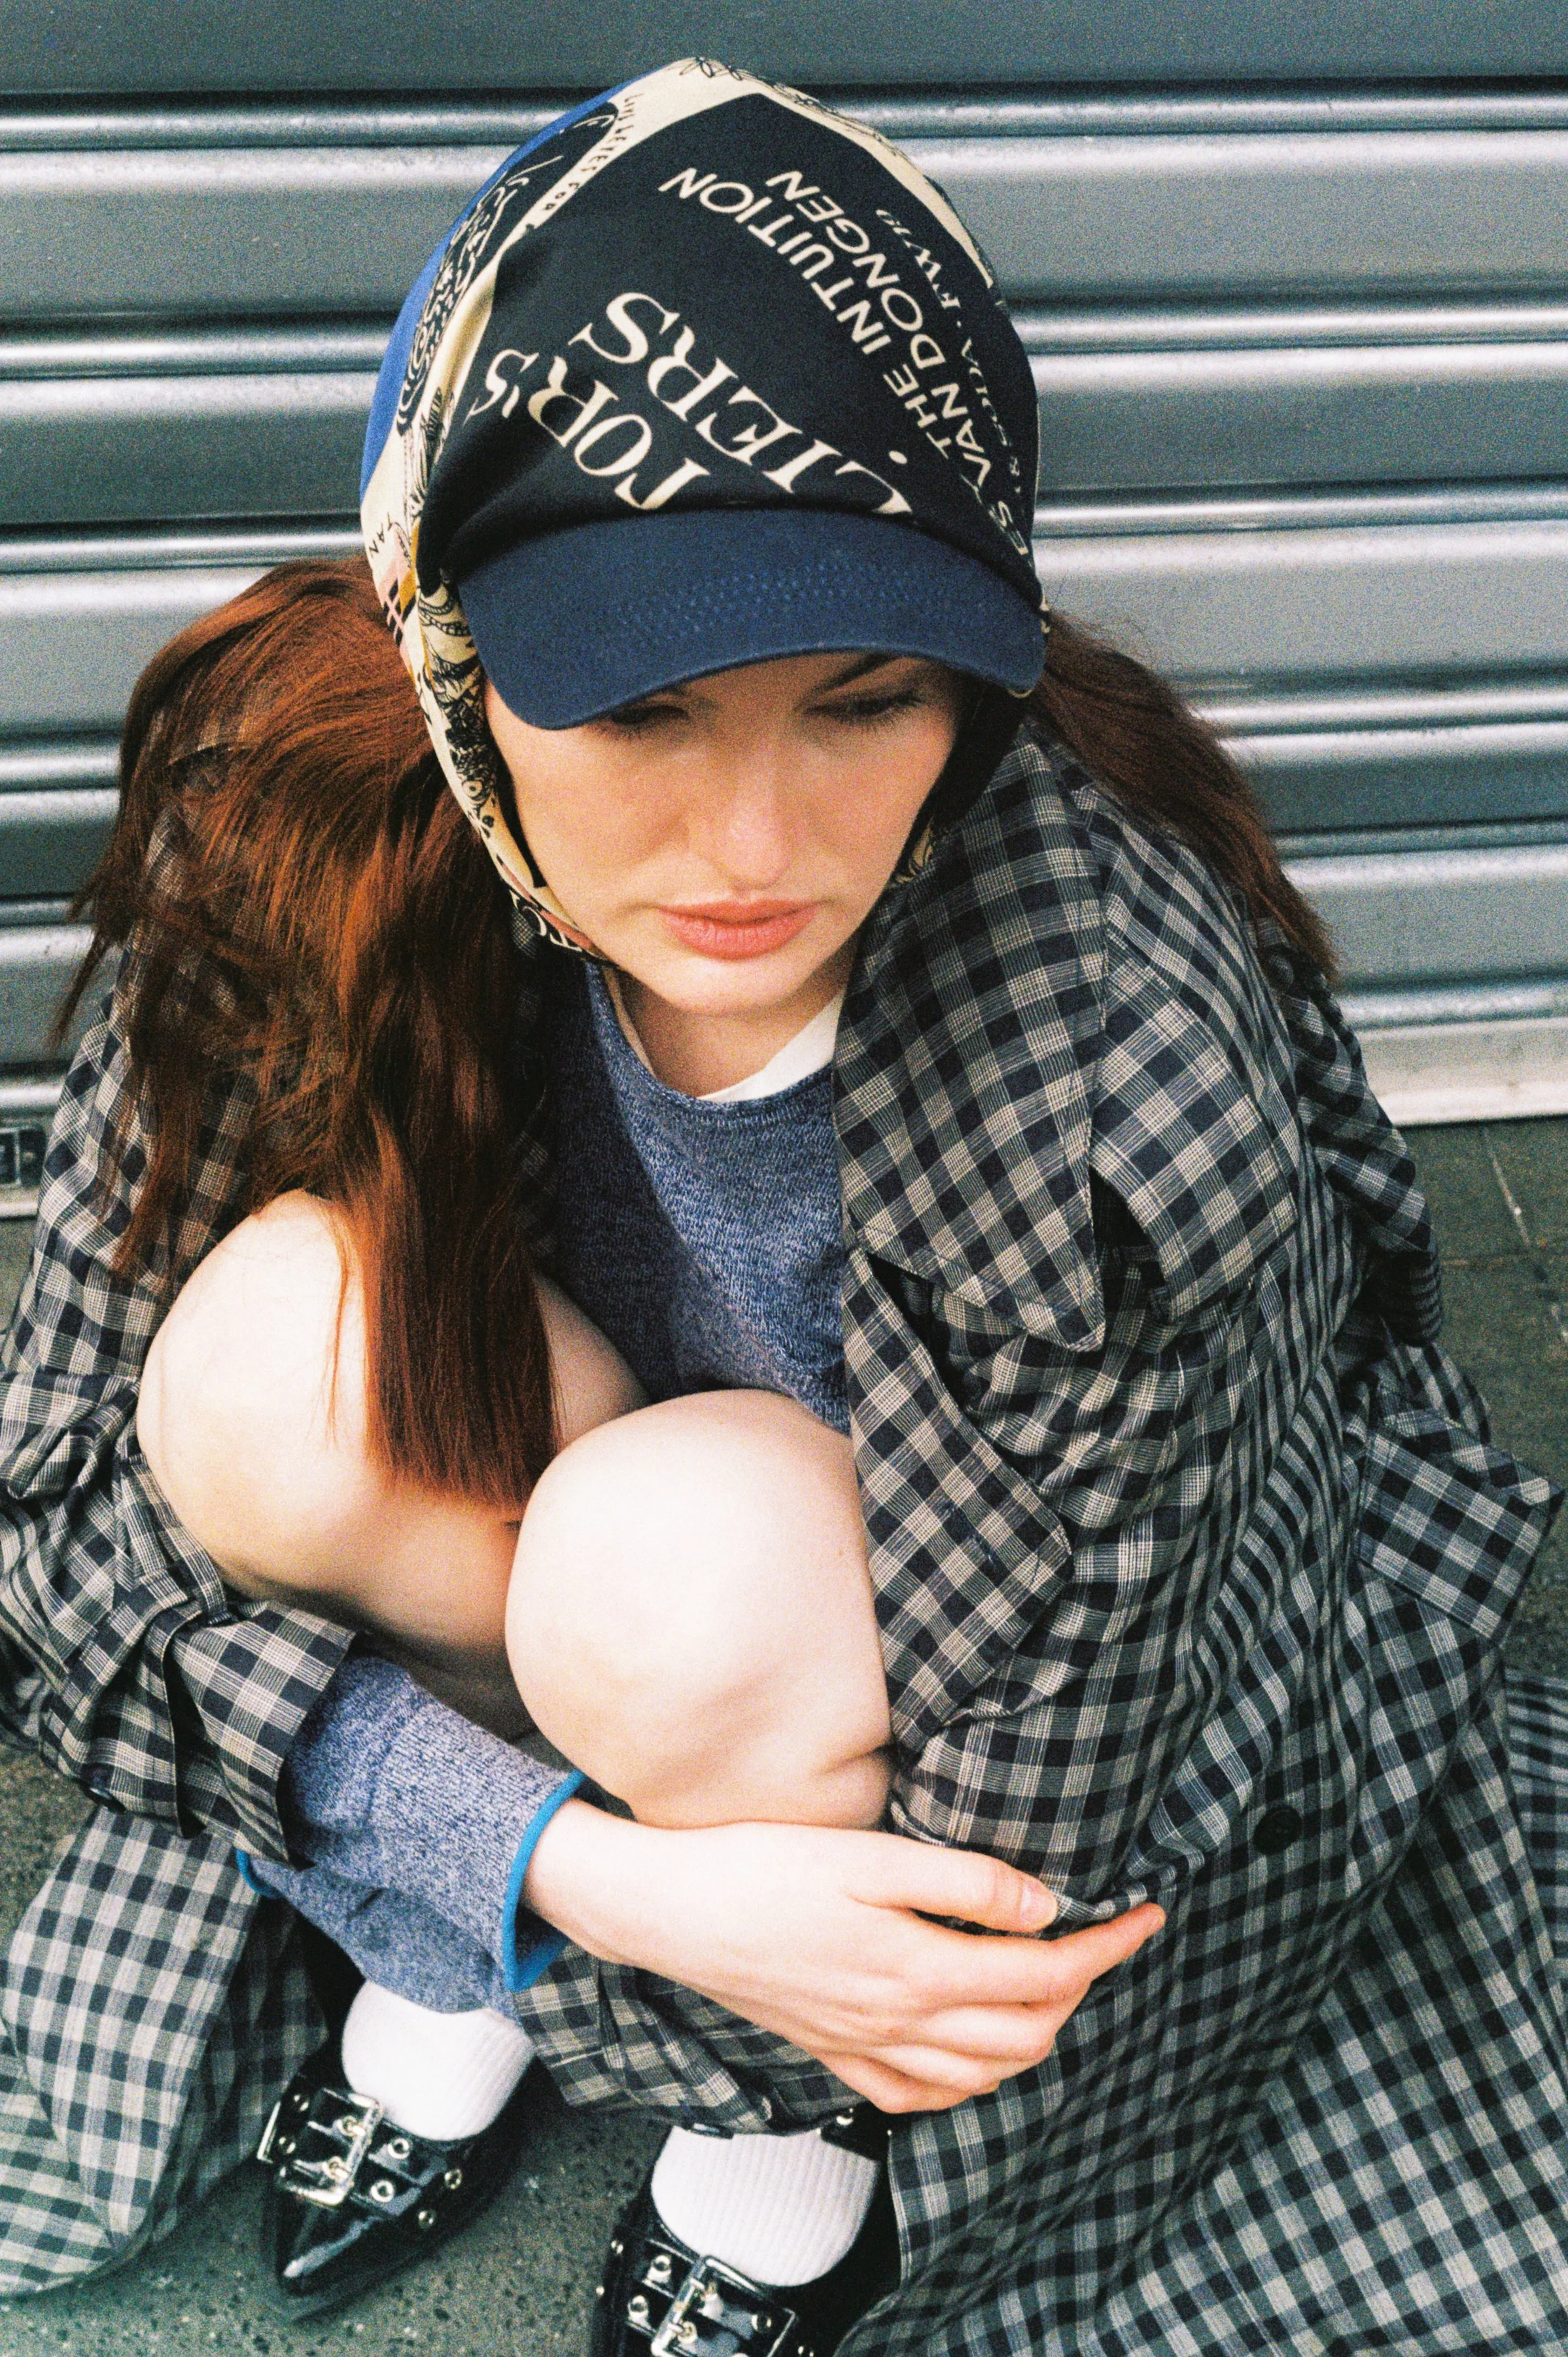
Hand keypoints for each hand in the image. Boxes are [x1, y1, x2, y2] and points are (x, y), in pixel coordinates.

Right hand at [522, 1803, 1162, 2111]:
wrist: (667, 1910)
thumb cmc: (760, 1865)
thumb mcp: (867, 1855)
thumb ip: (961, 1883)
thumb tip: (1045, 1907)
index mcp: (914, 1969)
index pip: (1043, 1973)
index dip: (1106, 1949)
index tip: (1148, 1917)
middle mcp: (897, 2024)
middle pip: (1025, 2033)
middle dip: (1080, 1991)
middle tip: (1103, 1939)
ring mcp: (863, 2049)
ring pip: (981, 2074)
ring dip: (1033, 2034)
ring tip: (1053, 1982)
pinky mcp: (831, 2055)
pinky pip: (920, 2097)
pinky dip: (967, 2080)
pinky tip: (972, 2046)